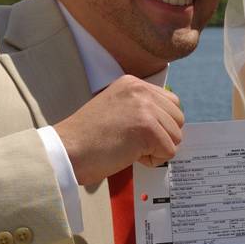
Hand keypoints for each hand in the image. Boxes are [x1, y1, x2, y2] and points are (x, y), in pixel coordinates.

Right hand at [53, 75, 183, 184]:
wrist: (66, 150)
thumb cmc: (87, 138)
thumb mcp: (116, 109)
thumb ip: (141, 109)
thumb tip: (169, 124)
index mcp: (132, 83)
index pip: (170, 103)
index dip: (161, 124)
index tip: (139, 134)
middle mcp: (140, 90)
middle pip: (178, 119)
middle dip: (162, 137)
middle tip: (134, 144)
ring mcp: (145, 107)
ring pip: (176, 136)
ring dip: (156, 150)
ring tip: (129, 149)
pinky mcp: (147, 128)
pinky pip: (169, 151)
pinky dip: (153, 160)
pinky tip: (130, 156)